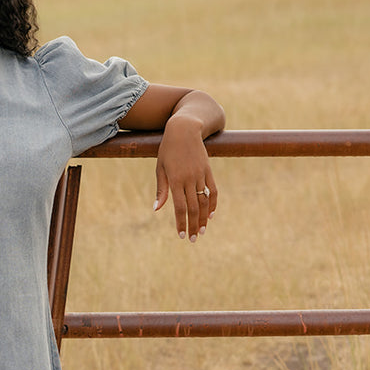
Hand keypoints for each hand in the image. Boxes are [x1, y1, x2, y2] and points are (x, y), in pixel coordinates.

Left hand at [154, 118, 216, 241]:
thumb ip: (161, 189)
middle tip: (192, 239)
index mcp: (175, 180)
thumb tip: (157, 209)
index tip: (180, 235)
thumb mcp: (160, 168)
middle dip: (193, 225)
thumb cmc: (168, 150)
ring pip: (204, 201)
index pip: (180, 208)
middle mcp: (189, 179)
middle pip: (193, 208)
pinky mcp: (208, 170)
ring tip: (202, 231)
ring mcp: (201, 175)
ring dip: (203, 218)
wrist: (185, 129)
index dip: (181, 223)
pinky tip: (210, 215)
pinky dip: (213, 204)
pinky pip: (213, 190)